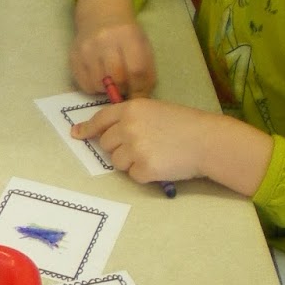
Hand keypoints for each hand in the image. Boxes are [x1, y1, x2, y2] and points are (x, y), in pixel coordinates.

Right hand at [70, 0, 156, 97]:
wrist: (100, 16)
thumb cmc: (126, 35)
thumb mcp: (142, 45)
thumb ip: (146, 70)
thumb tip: (140, 97)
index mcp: (128, 35)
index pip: (136, 70)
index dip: (140, 88)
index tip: (139, 95)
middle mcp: (105, 41)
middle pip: (117, 79)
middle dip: (123, 89)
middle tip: (125, 88)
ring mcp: (86, 49)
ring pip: (100, 85)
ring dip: (108, 89)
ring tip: (111, 81)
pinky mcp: (73, 58)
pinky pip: (85, 85)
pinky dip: (95, 88)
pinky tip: (99, 78)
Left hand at [71, 97, 212, 183]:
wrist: (208, 141)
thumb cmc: (185, 124)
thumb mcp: (155, 110)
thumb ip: (130, 118)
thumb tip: (102, 132)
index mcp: (131, 109)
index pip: (100, 119)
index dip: (87, 128)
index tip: (77, 134)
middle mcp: (128, 127)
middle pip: (106, 144)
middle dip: (119, 148)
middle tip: (143, 146)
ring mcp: (135, 148)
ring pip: (117, 162)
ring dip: (131, 162)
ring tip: (156, 153)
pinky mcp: (143, 168)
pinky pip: (133, 176)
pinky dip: (144, 174)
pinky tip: (162, 164)